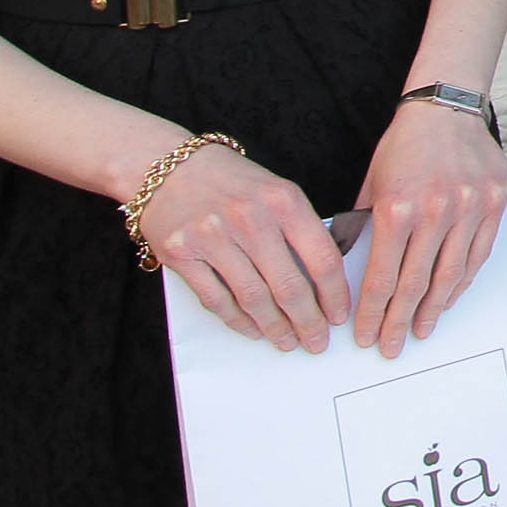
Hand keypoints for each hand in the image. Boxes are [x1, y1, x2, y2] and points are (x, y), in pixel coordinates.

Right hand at [138, 140, 351, 353]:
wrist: (167, 165)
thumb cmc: (230, 181)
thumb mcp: (275, 191)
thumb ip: (298, 228)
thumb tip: (324, 278)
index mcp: (283, 200)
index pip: (322, 257)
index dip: (334, 294)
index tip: (339, 316)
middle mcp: (250, 218)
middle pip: (289, 286)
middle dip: (308, 322)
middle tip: (316, 341)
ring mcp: (213, 237)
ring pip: (253, 299)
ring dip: (274, 327)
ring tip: (287, 341)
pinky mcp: (182, 254)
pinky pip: (217, 299)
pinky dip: (238, 321)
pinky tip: (252, 330)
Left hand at [348, 99, 506, 355]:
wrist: (446, 110)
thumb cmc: (404, 146)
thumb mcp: (371, 184)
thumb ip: (361, 227)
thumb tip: (345, 271)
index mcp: (397, 208)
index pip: (383, 276)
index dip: (373, 312)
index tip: (366, 335)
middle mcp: (434, 212)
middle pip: (415, 285)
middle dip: (399, 321)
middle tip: (390, 346)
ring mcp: (468, 210)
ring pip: (449, 276)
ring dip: (432, 310)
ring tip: (419, 331)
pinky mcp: (493, 206)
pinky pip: (477, 256)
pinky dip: (461, 283)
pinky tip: (447, 299)